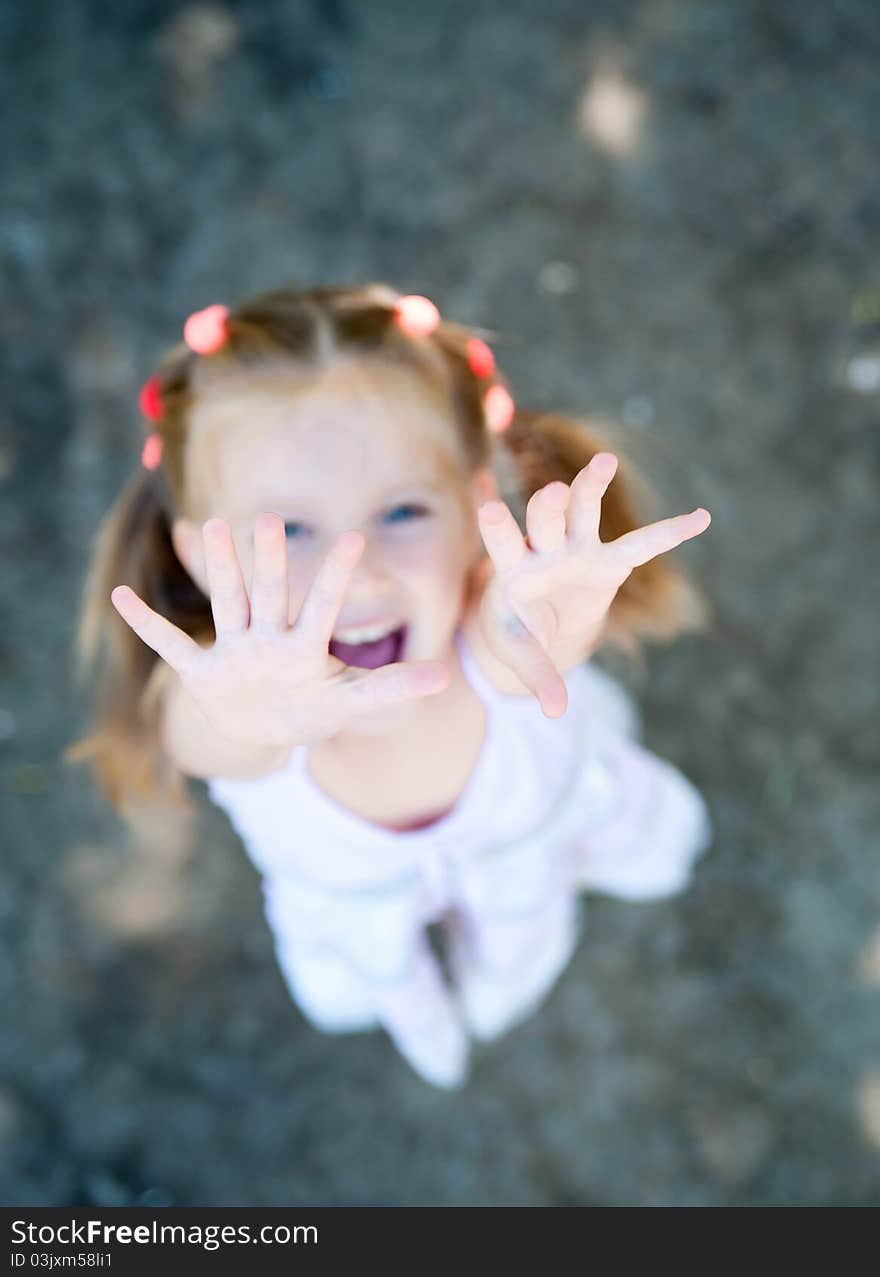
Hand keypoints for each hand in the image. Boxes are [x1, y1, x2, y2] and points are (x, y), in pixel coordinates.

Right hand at [110, 514, 449, 747]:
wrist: (266, 728)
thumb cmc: (314, 708)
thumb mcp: (353, 702)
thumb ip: (394, 687)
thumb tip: (447, 677)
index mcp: (305, 645)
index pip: (323, 606)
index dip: (335, 576)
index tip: (352, 539)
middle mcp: (268, 638)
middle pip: (269, 594)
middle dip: (268, 561)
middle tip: (269, 518)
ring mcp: (234, 652)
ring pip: (226, 605)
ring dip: (216, 571)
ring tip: (204, 526)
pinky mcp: (204, 672)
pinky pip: (172, 646)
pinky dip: (147, 626)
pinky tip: (120, 598)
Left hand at [476, 453, 710, 716]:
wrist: (540, 624)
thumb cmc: (519, 633)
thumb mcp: (521, 654)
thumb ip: (538, 675)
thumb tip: (555, 712)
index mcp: (511, 568)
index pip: (501, 542)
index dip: (498, 527)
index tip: (490, 508)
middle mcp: (543, 548)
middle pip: (544, 519)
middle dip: (549, 507)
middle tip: (553, 492)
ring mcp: (576, 547)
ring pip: (583, 510)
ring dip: (592, 486)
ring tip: (605, 462)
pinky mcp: (608, 559)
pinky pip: (642, 545)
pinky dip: (670, 534)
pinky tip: (701, 518)